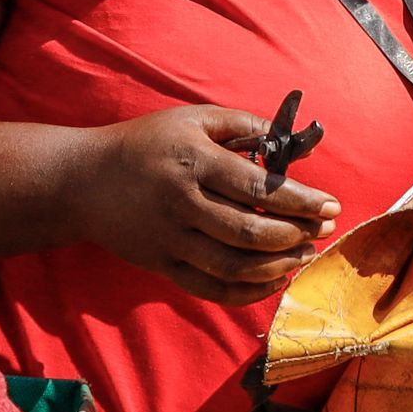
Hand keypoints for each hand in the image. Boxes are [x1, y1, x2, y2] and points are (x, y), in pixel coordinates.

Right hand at [68, 104, 338, 305]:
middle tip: (322, 230)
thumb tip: (292, 142)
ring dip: (277, 265)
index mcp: (193, 162)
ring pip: (232, 266)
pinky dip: (247, 292)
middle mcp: (181, 203)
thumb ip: (244, 126)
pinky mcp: (160, 266)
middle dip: (296, 235)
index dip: (301, 201)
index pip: (258, 189)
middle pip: (249, 232)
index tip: (332, 206)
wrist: (80, 182)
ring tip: (303, 254)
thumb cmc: (146, 144)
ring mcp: (169, 240)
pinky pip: (210, 289)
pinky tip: (274, 279)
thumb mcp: (193, 119)